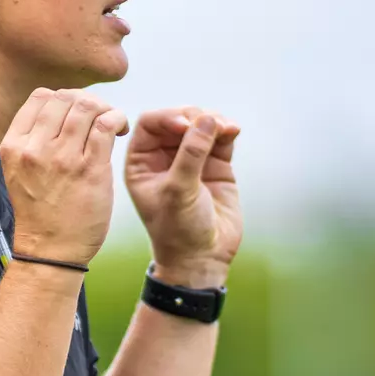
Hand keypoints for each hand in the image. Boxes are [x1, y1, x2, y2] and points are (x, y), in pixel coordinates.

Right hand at [1, 88, 129, 266]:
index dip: (63, 98)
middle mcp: (34, 149)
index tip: (75, 114)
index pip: (40, 97)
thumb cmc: (40, 213)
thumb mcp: (20, 172)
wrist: (50, 251)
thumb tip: (61, 110)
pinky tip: (120, 129)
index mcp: (14, 146)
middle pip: (64, 98)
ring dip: (104, 108)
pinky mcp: (89, 169)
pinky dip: (117, 119)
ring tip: (111, 123)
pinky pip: (106, 124)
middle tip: (98, 118)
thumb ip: (33, 142)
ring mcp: (62, 158)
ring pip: (86, 106)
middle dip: (86, 101)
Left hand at [124, 107, 242, 282]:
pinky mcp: (215, 164)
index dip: (168, 117)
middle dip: (194, 117)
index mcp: (141, 162)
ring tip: (225, 128)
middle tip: (210, 125)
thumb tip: (207, 119)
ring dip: (213, 120)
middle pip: (177, 118)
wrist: (202, 258)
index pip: (150, 123)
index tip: (185, 125)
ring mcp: (190, 159)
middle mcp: (164, 157)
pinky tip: (233, 130)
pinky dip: (227, 130)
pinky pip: (220, 137)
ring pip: (200, 124)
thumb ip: (190, 154)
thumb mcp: (178, 191)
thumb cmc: (178, 230)